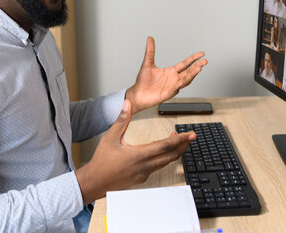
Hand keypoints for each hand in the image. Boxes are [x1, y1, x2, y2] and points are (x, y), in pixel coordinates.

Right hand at [75, 100, 195, 203]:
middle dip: (183, 146)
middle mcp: (145, 166)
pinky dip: (164, 157)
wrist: (95, 182)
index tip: (190, 134)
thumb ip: (122, 120)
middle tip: (191, 137)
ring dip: (174, 151)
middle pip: (171, 156)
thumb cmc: (101, 160)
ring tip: (178, 141)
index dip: (180, 139)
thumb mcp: (111, 137)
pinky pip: (158, 167)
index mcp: (139, 155)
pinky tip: (161, 151)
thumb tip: (127, 104)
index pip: (165, 146)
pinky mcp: (142, 178)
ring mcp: (144, 174)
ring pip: (166, 162)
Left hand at [125, 37, 206, 112]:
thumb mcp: (147, 63)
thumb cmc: (142, 81)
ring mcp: (172, 86)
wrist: (138, 94)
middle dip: (197, 66)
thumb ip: (150, 51)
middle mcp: (174, 79)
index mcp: (171, 71)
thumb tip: (150, 38)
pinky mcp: (168, 93)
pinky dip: (179, 85)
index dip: (193, 59)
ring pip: (185, 80)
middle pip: (189, 72)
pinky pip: (175, 89)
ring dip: (192, 74)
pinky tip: (182, 81)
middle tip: (204, 61)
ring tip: (198, 68)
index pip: (185, 64)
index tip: (201, 54)